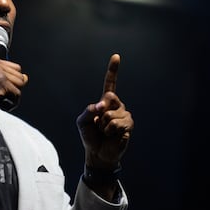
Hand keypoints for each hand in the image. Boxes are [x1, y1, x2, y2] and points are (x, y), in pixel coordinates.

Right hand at [0, 56, 27, 140]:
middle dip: (13, 89)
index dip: (11, 81)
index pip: (17, 68)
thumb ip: (9, 77)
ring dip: (12, 97)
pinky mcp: (1, 86)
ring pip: (21, 85)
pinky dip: (11, 104)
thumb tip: (26, 78)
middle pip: (20, 76)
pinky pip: (17, 95)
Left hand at [76, 54, 133, 169]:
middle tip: (98, 123)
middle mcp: (117, 105)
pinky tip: (111, 135)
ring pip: (110, 114)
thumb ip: (88, 110)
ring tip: (105, 131)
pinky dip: (110, 131)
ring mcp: (124, 114)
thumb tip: (101, 106)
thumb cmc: (90, 136)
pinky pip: (117, 124)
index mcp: (105, 101)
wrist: (97, 153)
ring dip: (103, 125)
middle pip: (110, 97)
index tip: (116, 56)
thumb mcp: (81, 121)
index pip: (110, 83)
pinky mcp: (128, 125)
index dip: (113, 70)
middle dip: (100, 110)